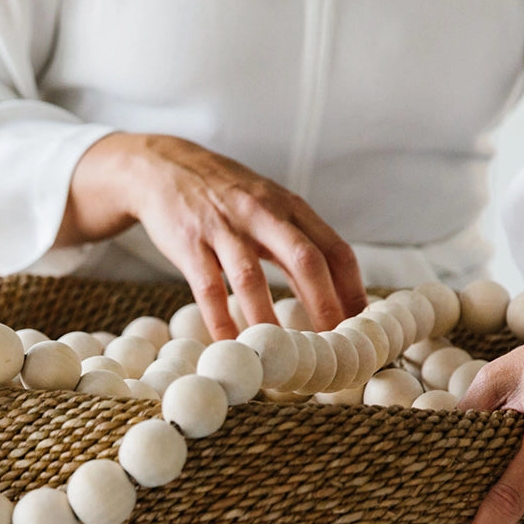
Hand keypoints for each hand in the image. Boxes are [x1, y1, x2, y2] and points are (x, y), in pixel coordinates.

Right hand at [59, 132, 366, 339]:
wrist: (162, 167)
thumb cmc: (224, 195)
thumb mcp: (269, 206)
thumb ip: (298, 241)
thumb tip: (334, 291)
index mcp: (290, 208)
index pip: (335, 249)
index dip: (352, 290)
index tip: (361, 327)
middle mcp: (262, 214)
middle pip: (305, 260)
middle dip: (324, 305)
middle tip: (333, 346)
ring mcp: (224, 228)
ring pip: (252, 277)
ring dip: (269, 319)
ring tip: (281, 356)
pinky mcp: (190, 244)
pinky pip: (208, 288)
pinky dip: (221, 320)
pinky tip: (231, 344)